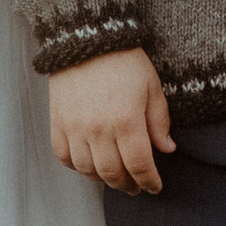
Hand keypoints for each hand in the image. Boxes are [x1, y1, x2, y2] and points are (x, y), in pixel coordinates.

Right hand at [48, 47, 175, 193]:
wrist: (88, 38)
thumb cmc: (124, 60)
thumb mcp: (151, 87)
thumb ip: (159, 121)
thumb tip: (167, 149)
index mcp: (126, 120)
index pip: (139, 165)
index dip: (149, 181)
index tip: (155, 187)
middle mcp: (98, 129)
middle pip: (113, 174)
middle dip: (128, 185)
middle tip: (136, 187)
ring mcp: (75, 128)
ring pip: (87, 170)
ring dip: (103, 179)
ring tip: (114, 177)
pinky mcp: (58, 122)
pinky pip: (63, 157)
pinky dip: (76, 166)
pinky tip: (89, 164)